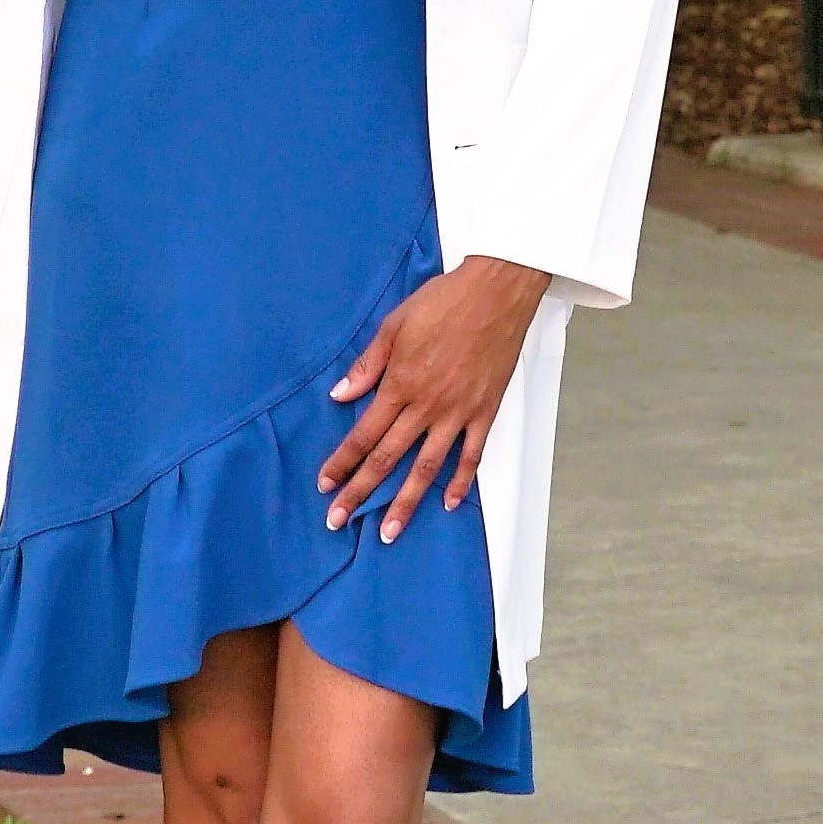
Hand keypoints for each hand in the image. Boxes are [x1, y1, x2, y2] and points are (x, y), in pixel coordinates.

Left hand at [318, 255, 549, 542]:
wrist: (497, 292)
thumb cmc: (443, 302)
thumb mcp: (393, 326)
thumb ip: (367, 366)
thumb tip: (340, 396)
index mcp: (399, 384)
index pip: (362, 435)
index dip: (341, 463)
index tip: (324, 486)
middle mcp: (426, 405)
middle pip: (387, 459)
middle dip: (359, 492)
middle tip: (338, 520)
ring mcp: (458, 412)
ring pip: (427, 467)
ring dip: (406, 501)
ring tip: (390, 531)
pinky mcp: (485, 410)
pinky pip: (471, 454)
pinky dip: (460, 481)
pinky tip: (448, 503)